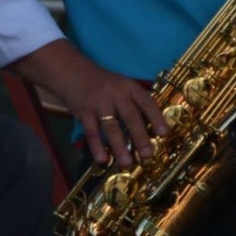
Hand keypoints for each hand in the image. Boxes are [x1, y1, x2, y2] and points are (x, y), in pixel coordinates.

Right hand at [19, 40, 167, 167]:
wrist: (71, 72)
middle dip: (139, 136)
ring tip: (126, 163)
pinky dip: (96, 146)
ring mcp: (98, 103)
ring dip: (119, 146)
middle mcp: (115, 94)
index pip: (146, 102)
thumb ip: (135, 103)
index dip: (156, 117)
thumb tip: (154, 130)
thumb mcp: (122, 86)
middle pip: (130, 116)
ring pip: (111, 126)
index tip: (164, 134)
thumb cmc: (103, 83)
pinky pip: (91, 130)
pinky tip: (102, 159)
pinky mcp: (83, 111)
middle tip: (147, 154)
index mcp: (129, 87)